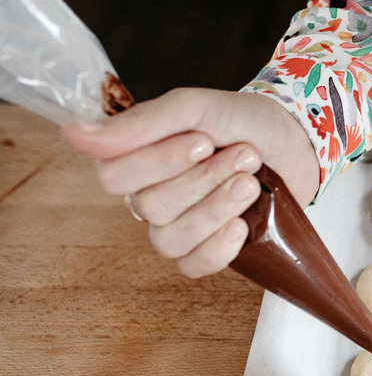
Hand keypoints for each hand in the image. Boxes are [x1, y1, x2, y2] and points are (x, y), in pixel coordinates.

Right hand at [62, 88, 319, 277]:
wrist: (295, 141)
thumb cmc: (242, 121)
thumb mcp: (194, 109)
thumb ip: (138, 125)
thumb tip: (73, 134)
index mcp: (138, 160)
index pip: (113, 177)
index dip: (158, 162)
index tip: (202, 138)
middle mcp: (151, 197)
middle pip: (150, 207)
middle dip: (205, 178)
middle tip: (245, 154)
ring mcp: (180, 227)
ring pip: (170, 239)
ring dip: (217, 207)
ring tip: (252, 183)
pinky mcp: (209, 249)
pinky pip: (192, 266)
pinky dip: (219, 247)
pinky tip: (242, 226)